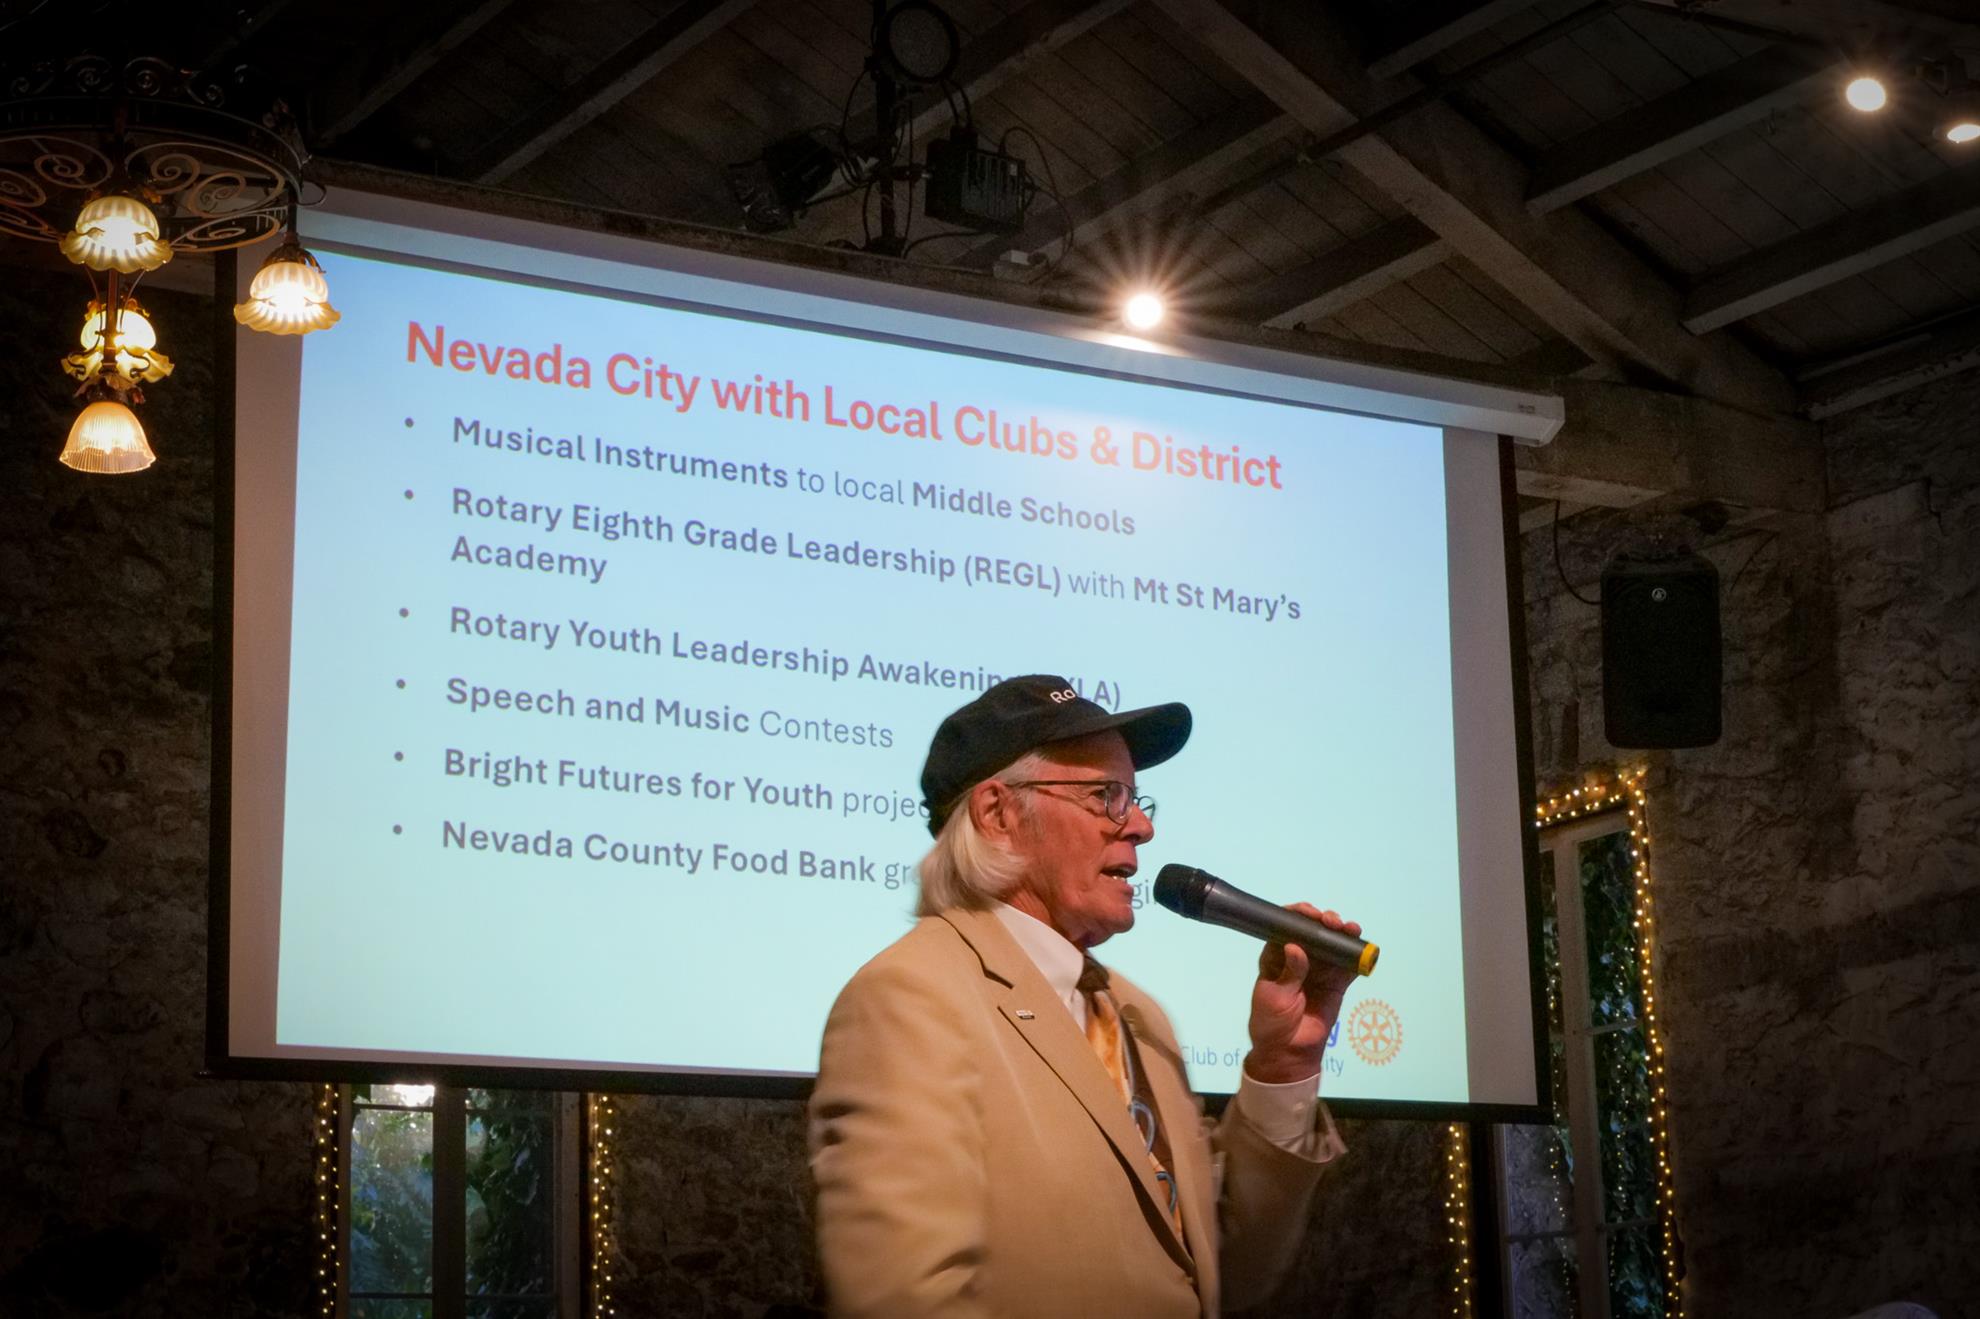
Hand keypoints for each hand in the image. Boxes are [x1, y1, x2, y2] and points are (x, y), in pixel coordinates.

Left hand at [1243, 903, 1361, 1084]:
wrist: (1289, 1051)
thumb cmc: (1272, 1022)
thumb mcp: (1275, 996)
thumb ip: (1289, 973)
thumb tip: (1296, 947)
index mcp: (1276, 955)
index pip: (1286, 927)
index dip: (1298, 915)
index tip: (1309, 912)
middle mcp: (1299, 957)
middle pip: (1313, 931)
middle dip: (1324, 921)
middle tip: (1332, 922)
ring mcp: (1319, 969)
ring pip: (1333, 944)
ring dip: (1342, 933)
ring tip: (1350, 929)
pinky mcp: (1336, 983)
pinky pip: (1348, 966)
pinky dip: (1356, 955)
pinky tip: (1362, 947)